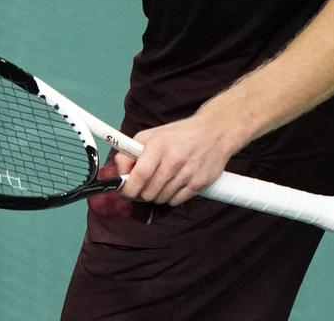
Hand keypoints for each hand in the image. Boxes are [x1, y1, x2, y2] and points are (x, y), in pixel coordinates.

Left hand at [115, 113, 238, 206]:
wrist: (214, 132)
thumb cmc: (178, 135)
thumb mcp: (150, 136)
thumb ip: (131, 152)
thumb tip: (119, 172)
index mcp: (157, 146)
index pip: (139, 175)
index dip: (129, 189)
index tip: (125, 192)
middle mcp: (173, 160)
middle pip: (149, 192)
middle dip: (141, 194)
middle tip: (142, 188)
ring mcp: (187, 173)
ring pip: (162, 198)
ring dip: (156, 196)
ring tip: (159, 184)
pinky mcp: (199, 183)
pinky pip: (177, 201)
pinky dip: (171, 198)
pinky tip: (173, 186)